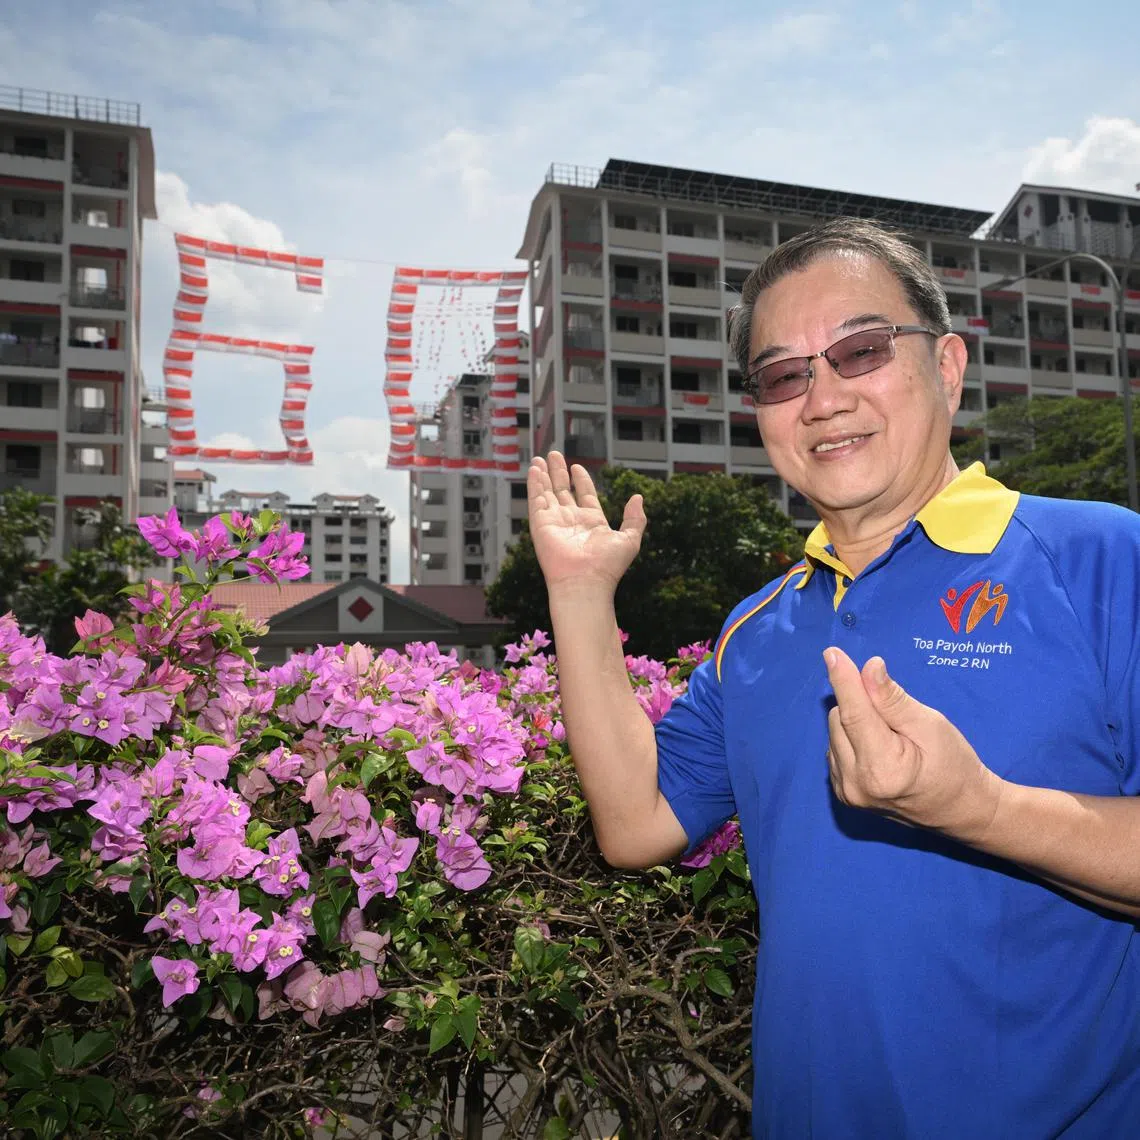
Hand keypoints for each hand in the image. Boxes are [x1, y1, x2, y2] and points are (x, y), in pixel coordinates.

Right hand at [527, 452, 646, 592]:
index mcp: (592, 522)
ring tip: (541, 458)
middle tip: (555, 455)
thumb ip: (635, 518)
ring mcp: (555, 522)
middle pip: (563, 491)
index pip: (585, 495)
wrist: (585, 582)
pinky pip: (536, 499)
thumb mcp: (629, 539)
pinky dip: (534, 483)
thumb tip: (638, 497)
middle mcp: (572, 520)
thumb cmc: (607, 566)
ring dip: (544, 475)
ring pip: (547, 493)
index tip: (578, 467)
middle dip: (559, 472)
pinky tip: (535, 469)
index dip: (581, 480)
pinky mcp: (540, 524)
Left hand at [823, 647, 1003, 840]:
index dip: (843, 680)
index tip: (832, 653)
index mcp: (882, 768)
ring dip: (855, 723)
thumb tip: (868, 669)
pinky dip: (852, 739)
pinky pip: (835, 749)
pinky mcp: (844, 794)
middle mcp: (856, 784)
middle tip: (896, 718)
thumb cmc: (954, 765)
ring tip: (892, 738)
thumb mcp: (931, 725)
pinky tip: (878, 748)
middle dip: (861, 705)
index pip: (853, 714)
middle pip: (839, 719)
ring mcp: (847, 793)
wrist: (961, 810)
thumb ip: (894, 700)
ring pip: (834, 732)